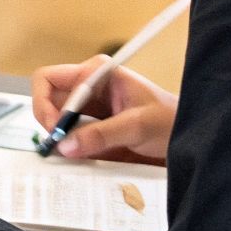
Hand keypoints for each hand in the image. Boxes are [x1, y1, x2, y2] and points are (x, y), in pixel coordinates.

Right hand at [32, 55, 177, 163]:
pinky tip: (79, 157)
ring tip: (71, 153)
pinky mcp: (92, 129)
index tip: (56, 129)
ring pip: (55, 122)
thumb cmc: (169, 121)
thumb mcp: (137, 126)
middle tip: (60, 146)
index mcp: (96, 73)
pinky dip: (68, 149)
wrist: (186, 138)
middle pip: (48, 101)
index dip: (45, 104)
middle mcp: (88, 87)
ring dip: (58, 139)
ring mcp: (88, 109)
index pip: (49, 79)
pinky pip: (69, 138)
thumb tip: (66, 145)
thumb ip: (102, 135)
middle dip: (49, 124)